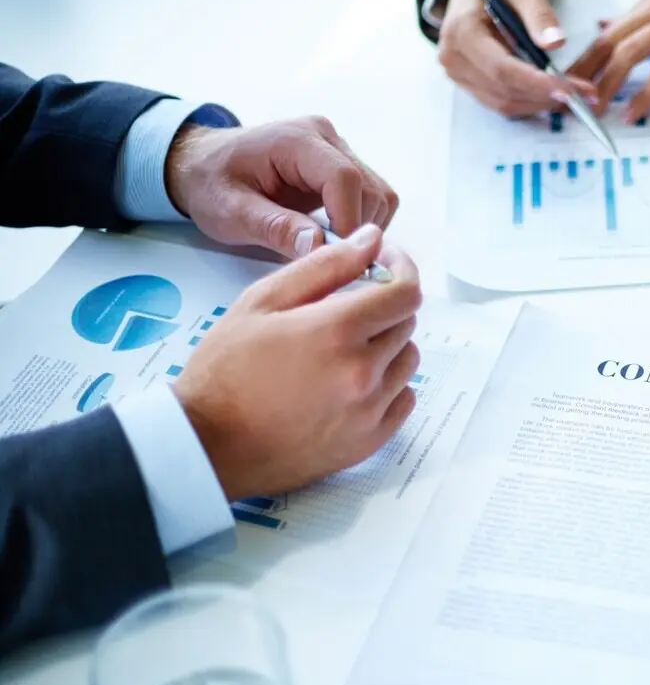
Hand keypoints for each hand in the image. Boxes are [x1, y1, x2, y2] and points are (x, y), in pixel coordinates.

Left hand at [166, 116, 398, 259]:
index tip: (337, 255)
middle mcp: (325, 138)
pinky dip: (363, 223)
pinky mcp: (342, 165)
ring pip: (379, 195)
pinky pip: (373, 197)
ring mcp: (337, 149)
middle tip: (328, 258)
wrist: (202, 163)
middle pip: (370, 189)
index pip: (344, 178)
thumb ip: (275, 227)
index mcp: (296, 140)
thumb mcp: (231, 211)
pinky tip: (333, 235)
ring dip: (364, 229)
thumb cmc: (211, 183)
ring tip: (328, 246)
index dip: (348, 221)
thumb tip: (319, 246)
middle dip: (357, 230)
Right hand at [171, 224, 422, 500]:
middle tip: (345, 310)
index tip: (384, 265)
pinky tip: (352, 382)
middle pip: (405, 323)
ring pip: (407, 360)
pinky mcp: (370, 441)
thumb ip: (325, 266)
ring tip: (342, 350)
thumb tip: (372, 240)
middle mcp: (363, 372)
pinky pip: (404, 399)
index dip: (400, 270)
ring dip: (387, 346)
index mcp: (337, 331)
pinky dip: (388, 385)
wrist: (208, 444)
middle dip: (383, 307)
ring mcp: (370, 410)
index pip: (405, 292)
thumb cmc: (225, 370)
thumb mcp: (262, 301)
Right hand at [438, 0, 595, 116]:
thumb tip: (556, 44)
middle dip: (546, 96)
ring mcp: (459, 75)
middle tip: (585, 95)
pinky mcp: (469, 84)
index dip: (537, 83)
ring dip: (541, 104)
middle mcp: (453, 58)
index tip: (571, 89)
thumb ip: (538, 13)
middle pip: (504, 91)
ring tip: (576, 96)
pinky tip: (555, 95)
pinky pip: (502, 102)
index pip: (502, 68)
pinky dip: (531, 102)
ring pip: (505, 103)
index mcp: (461, 31)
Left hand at [566, 0, 649, 122]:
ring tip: (592, 108)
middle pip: (610, 41)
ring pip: (630, 54)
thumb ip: (641, 20)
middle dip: (584, 72)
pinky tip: (631, 112)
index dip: (583, 58)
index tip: (565, 81)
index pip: (608, 31)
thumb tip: (604, 27)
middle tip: (566, 98)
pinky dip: (644, 94)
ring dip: (607, 84)